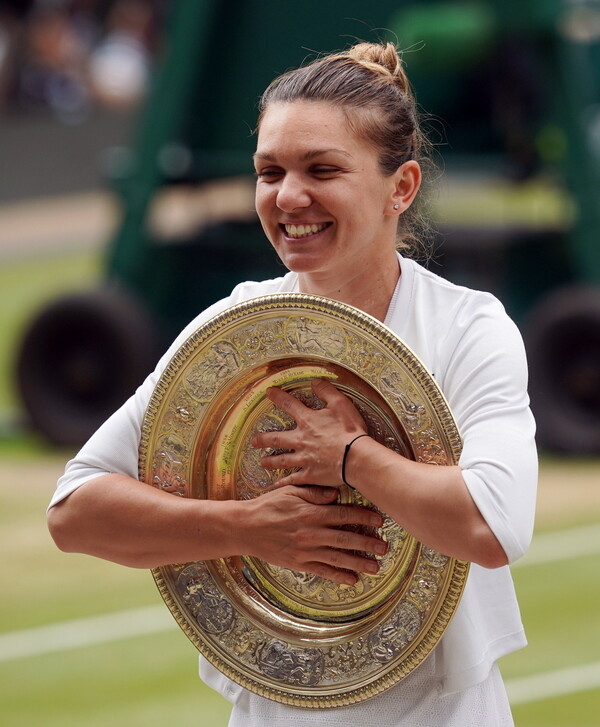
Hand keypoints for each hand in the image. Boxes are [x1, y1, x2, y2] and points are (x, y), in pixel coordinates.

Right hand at [242, 484, 386, 584]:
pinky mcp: (299, 563)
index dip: (364, 517)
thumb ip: (314, 493)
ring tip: (375, 567)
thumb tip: (336, 494)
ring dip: (358, 563)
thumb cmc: (268, 506)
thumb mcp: (290, 492)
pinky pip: (322, 571)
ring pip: (337, 558)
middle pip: (345, 538)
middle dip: (367, 543)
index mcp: (311, 513)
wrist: (245, 527)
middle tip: (384, 547)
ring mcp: (305, 551)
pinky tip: (352, 580)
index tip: (379, 520)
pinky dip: (338, 576)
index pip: (344, 515)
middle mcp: (311, 533)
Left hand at [252, 378, 366, 486]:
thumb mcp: (341, 404)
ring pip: (281, 460)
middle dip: (263, 439)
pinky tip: (277, 485)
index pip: (288, 405)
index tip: (268, 393)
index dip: (277, 397)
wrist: (356, 457)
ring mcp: (303, 458)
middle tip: (254, 441)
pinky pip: (293, 479)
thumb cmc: (350, 430)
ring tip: (262, 462)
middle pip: (276, 438)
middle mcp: (300, 440)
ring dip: (270, 461)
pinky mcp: (310, 474)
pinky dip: (285, 483)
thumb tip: (315, 381)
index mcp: (307, 421)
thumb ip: (326, 391)